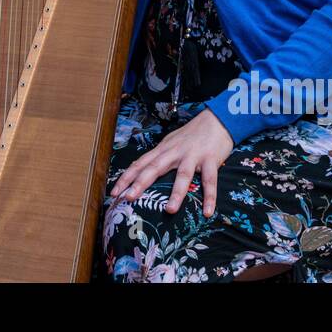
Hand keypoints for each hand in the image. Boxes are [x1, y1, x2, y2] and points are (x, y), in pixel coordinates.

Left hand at [109, 108, 234, 215]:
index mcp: (163, 149)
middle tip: (128, 198)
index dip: (126, 177)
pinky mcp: (210, 160)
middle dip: (140, 183)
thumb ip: (160, 157)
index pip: (141, 163)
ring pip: (183, 175)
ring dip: (176, 193)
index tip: (114, 192)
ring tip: (169, 210)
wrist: (217, 120)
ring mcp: (193, 156)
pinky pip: (210, 181)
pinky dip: (209, 196)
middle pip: (155, 167)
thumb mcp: (172, 143)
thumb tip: (144, 171)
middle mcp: (175, 152)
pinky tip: (207, 211)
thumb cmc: (192, 134)